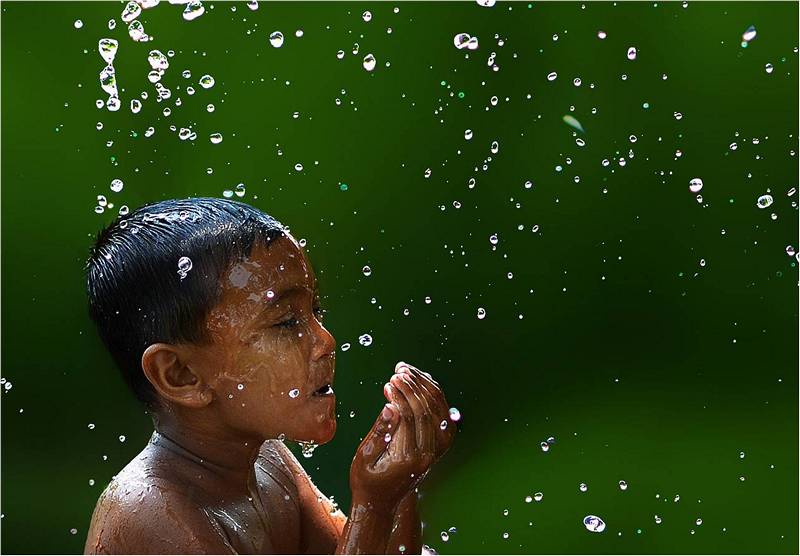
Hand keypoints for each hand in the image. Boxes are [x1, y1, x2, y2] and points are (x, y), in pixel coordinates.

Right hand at [349, 368, 448, 513]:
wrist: (381, 502)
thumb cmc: (366, 480)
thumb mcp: (364, 457)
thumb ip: (379, 432)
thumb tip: (390, 406)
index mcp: (409, 458)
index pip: (410, 417)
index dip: (400, 395)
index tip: (389, 381)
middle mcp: (427, 454)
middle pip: (426, 411)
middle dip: (412, 387)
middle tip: (398, 372)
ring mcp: (435, 450)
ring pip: (437, 410)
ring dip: (423, 387)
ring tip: (406, 372)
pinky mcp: (436, 445)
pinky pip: (439, 414)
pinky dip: (430, 395)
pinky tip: (417, 382)